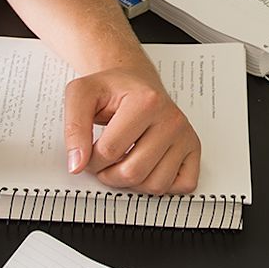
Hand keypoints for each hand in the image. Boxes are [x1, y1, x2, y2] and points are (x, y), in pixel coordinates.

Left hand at [62, 67, 200, 194]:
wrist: (136, 82)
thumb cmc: (112, 89)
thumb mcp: (81, 95)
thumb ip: (74, 128)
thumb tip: (77, 164)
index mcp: (146, 102)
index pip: (110, 151)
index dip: (90, 159)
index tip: (87, 152)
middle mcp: (171, 119)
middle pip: (133, 172)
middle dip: (108, 175)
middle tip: (103, 162)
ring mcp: (185, 135)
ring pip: (156, 185)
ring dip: (132, 183)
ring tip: (123, 163)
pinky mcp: (194, 149)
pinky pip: (182, 185)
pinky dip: (161, 184)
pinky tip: (147, 167)